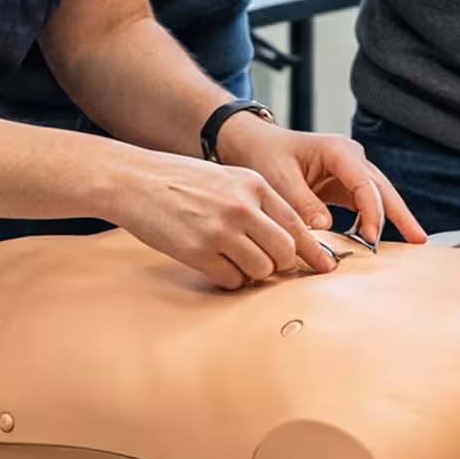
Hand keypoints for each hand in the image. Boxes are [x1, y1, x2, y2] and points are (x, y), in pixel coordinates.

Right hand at [112, 150, 339, 288]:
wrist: (135, 180)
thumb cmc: (180, 180)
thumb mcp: (226, 178)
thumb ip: (257, 203)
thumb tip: (288, 239)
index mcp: (254, 184)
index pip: (297, 224)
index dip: (314, 250)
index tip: (324, 266)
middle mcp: (242, 206)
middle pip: (285, 252)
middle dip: (281, 265)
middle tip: (266, 265)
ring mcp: (221, 230)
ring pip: (262, 269)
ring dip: (253, 272)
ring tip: (232, 259)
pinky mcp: (199, 251)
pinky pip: (231, 279)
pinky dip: (228, 278)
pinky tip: (213, 263)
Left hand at [215, 116, 424, 248]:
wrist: (253, 145)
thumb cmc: (265, 154)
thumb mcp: (279, 178)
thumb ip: (302, 203)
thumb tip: (325, 227)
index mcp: (338, 151)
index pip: (365, 183)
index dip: (372, 211)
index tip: (371, 237)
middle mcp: (350, 159)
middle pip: (382, 188)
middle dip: (401, 214)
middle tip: (419, 239)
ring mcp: (350, 172)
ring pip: (378, 197)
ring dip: (391, 219)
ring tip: (410, 242)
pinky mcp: (344, 186)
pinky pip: (363, 205)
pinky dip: (370, 222)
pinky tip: (375, 241)